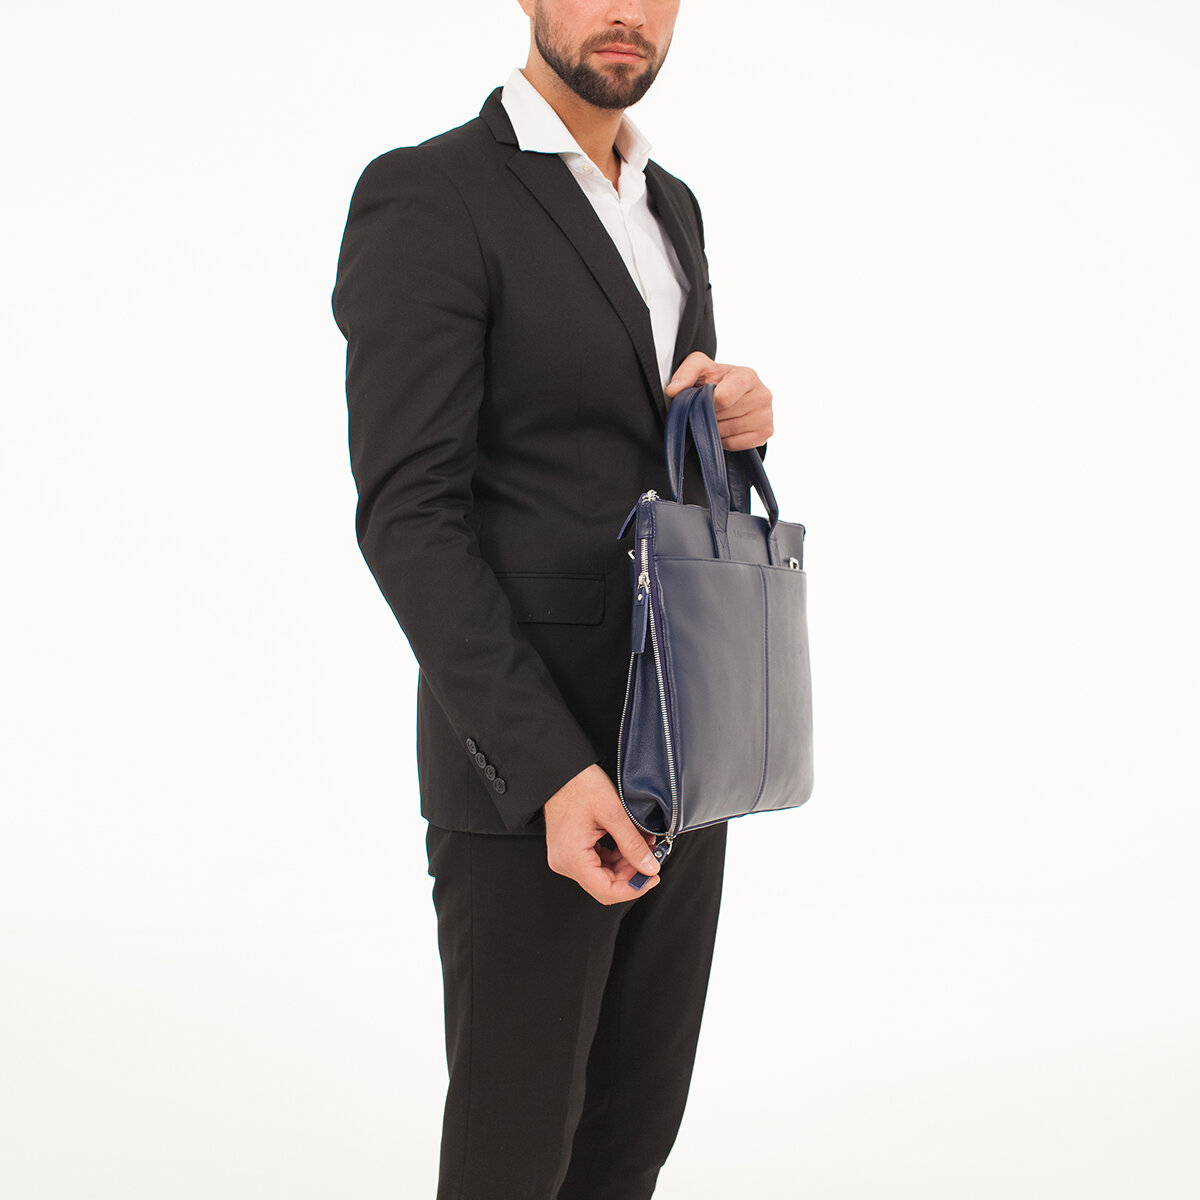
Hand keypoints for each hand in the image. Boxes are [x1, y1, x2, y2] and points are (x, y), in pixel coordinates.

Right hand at [543, 765, 660, 903]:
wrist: (560, 770)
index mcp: (572, 857)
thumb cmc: (578, 785)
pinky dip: (615, 856)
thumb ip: (632, 844)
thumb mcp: (613, 813)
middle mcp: (565, 862)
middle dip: (631, 873)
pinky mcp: (570, 849)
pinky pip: (596, 862)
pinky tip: (628, 843)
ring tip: (642, 845)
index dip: (634, 888)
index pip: (606, 891)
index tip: (652, 877)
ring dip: (625, 864)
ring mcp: (566, 856)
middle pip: (605, 885)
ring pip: (602, 874)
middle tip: (651, 857)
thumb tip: (649, 867)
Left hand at [665, 353, 773, 450]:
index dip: (707, 403)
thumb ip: (685, 373)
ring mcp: (767, 415)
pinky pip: (735, 444)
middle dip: (709, 415)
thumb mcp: (700, 368)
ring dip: (714, 428)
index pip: (724, 398)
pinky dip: (724, 440)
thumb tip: (672, 390)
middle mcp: (763, 394)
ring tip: (714, 417)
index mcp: (747, 376)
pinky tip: (723, 428)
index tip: (703, 400)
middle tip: (707, 409)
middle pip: (724, 416)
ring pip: (729, 431)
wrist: (735, 394)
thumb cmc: (717, 380)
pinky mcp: (766, 432)